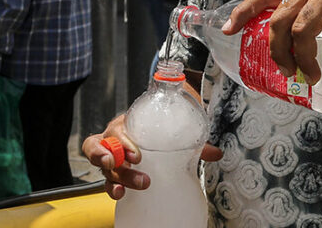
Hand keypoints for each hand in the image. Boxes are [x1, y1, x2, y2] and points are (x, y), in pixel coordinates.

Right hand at [83, 114, 222, 200]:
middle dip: (115, 163)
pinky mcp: (115, 174)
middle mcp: (113, 141)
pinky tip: (121, 195)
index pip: (116, 132)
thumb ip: (193, 141)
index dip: (123, 143)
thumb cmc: (157, 126)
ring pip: (104, 169)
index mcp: (125, 125)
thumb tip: (217, 153)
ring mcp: (112, 158)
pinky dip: (112, 189)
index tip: (138, 155)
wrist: (153, 126)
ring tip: (122, 190)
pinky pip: (107, 182)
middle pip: (104, 151)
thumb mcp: (170, 128)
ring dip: (113, 179)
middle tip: (134, 169)